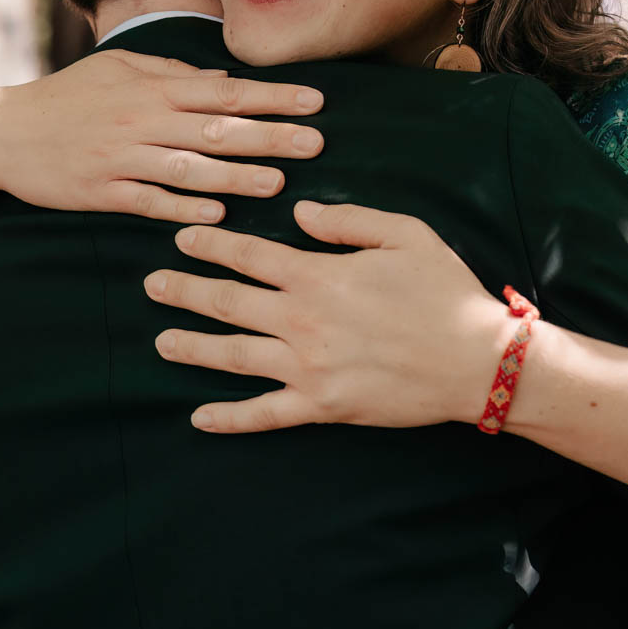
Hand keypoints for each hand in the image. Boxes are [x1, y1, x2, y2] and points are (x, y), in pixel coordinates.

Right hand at [0, 50, 325, 224]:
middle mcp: (142, 121)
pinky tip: (216, 218)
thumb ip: (172, 73)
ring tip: (278, 183)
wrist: (1, 132)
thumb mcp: (117, 69)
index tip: (316, 102)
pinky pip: (149, 202)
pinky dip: (183, 209)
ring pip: (188, 168)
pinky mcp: (102, 192)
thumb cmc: (66, 96)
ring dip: (235, 176)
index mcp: (152, 89)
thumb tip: (225, 80)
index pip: (225, 92)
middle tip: (317, 143)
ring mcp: (122, 158)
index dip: (273, 97)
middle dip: (270, 136)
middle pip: (217, 129)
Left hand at [145, 201, 515, 431]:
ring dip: (193, 347)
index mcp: (318, 275)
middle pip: (227, 302)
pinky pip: (264, 414)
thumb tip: (298, 210)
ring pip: (233, 356)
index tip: (183, 238)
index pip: (248, 255)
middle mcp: (302, 321)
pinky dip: (229, 418)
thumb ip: (347, 219)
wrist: (476, 361)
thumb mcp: (404, 234)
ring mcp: (307, 368)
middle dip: (184, 291)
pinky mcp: (321, 407)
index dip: (210, 244)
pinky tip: (199, 417)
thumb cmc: (445, 292)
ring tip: (161, 341)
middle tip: (151, 285)